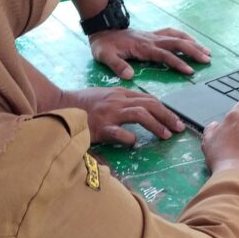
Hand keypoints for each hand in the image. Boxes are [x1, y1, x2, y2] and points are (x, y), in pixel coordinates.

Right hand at [61, 87, 185, 145]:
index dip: (165, 110)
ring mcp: (109, 113)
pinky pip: (119, 133)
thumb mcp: (105, 97)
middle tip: (179, 128)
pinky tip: (134, 143)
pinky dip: (130, 138)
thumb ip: (123, 102)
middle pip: (149, 105)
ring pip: (139, 114)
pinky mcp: (100, 127)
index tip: (175, 121)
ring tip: (166, 135)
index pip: (148, 99)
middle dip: (167, 116)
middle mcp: (117, 101)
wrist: (59, 105)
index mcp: (120, 94)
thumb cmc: (82, 104)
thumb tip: (142, 109)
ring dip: (156, 125)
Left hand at [88, 28, 210, 79]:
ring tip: (206, 52)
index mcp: (143, 48)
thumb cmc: (104, 46)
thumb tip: (129, 76)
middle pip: (177, 44)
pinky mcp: (152, 35)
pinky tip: (192, 41)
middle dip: (193, 51)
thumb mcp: (106, 57)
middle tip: (207, 60)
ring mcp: (153, 36)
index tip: (190, 71)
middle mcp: (151, 40)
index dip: (178, 63)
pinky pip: (172, 33)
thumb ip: (117, 66)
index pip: (165, 55)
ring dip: (193, 43)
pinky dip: (184, 36)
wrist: (101, 29)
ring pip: (177, 37)